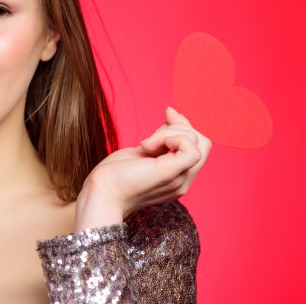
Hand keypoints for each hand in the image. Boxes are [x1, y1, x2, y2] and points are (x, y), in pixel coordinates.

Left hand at [76, 107, 210, 229]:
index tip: (162, 122)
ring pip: (197, 141)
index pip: (199, 145)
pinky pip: (191, 148)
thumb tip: (172, 112)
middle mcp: (184, 181)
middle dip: (179, 127)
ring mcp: (180, 180)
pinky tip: (150, 146)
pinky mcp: (171, 174)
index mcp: (179, 176)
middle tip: (151, 137)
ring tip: (146, 144)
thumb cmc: (117, 173)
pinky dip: (172, 137)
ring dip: (170, 132)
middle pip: (203, 142)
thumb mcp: (145, 150)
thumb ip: (163, 138)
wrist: (102, 193)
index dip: (183, 128)